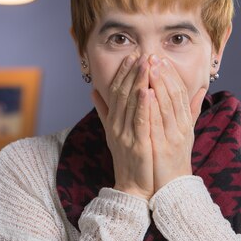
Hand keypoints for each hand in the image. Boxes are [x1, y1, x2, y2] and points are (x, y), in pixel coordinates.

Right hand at [92, 54, 153, 199]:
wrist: (134, 187)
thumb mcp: (113, 133)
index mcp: (112, 121)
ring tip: (146, 64)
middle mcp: (116, 126)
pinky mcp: (136, 144)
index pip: (116, 91)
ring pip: (130, 104)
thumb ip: (104, 112)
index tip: (132, 56)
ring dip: (138, 82)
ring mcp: (125, 135)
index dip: (123, 73)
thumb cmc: (128, 159)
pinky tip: (147, 91)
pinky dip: (142, 105)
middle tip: (141, 53)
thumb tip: (93, 93)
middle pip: (122, 93)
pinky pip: (139, 121)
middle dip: (132, 72)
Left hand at [148, 55, 205, 190]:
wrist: (172, 189)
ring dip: (158, 84)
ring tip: (148, 67)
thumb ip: (190, 111)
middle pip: (174, 95)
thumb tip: (201, 90)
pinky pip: (157, 124)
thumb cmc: (175, 160)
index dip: (171, 74)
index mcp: (185, 123)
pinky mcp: (162, 148)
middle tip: (152, 56)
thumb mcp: (185, 133)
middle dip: (163, 74)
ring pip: (166, 105)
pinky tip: (146, 93)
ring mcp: (173, 137)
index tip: (161, 58)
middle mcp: (181, 127)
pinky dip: (152, 108)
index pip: (180, 92)